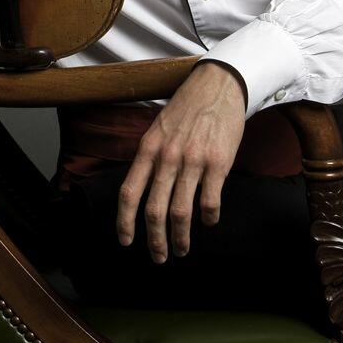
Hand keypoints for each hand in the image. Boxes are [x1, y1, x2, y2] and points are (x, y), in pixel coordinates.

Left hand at [116, 61, 246, 262]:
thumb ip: (150, 158)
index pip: (129, 192)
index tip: (126, 241)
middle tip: (159, 257)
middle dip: (154, 240)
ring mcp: (193, 161)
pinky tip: (209, 222)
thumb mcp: (158, 129)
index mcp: (148, 149)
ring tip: (182, 249)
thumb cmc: (187, 109)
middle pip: (154, 210)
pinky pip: (210, 201)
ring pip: (181, 212)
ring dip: (180, 237)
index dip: (125, 222)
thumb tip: (141, 189)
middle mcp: (167, 157)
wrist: (218, 85)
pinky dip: (208, 218)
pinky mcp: (218, 162)